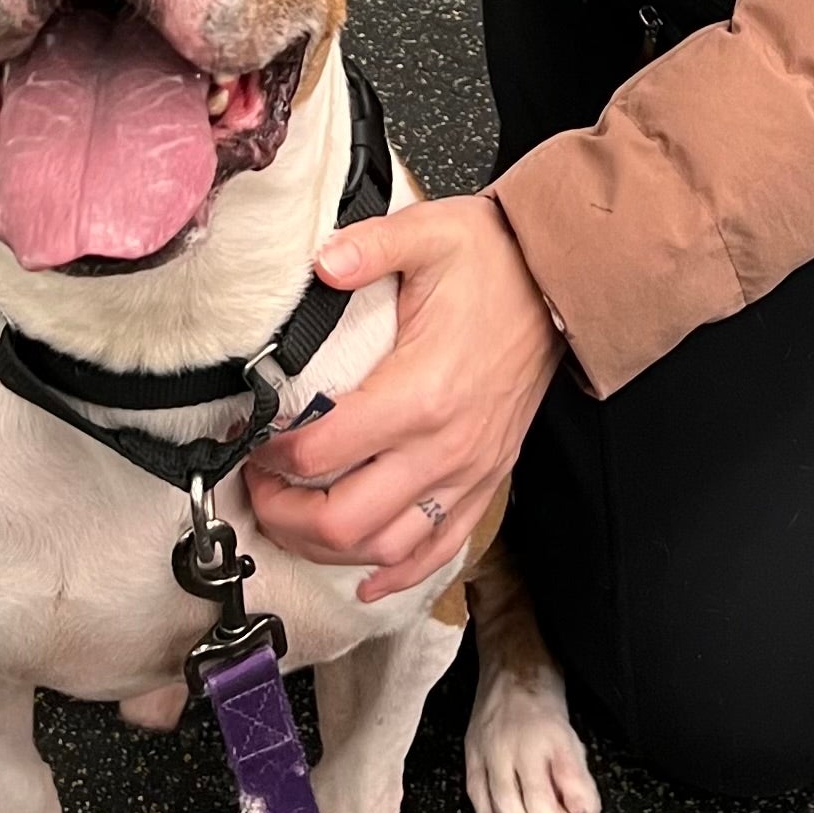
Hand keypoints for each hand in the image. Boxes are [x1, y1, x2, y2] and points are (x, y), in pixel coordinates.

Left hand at [242, 193, 558, 604]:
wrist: (560, 286)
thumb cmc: (494, 263)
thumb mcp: (429, 235)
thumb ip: (368, 247)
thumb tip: (320, 262)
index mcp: (418, 392)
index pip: (322, 452)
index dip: (271, 456)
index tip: (252, 438)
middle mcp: (442, 447)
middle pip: (345, 520)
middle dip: (287, 516)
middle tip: (260, 490)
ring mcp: (467, 472)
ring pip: (386, 548)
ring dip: (330, 549)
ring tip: (295, 523)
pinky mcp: (485, 481)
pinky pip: (439, 549)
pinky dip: (398, 574)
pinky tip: (366, 577)